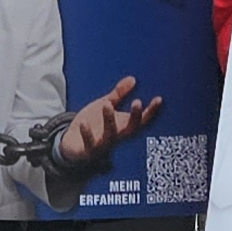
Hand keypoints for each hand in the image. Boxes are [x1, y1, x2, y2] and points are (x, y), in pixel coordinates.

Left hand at [48, 76, 163, 178]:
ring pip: (110, 136)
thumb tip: (132, 79)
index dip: (151, 111)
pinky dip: (87, 135)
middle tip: (137, 102)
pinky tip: (84, 122)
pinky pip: (89, 144)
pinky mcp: (88, 151)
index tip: (158, 99)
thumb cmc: (92, 125)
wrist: (73, 145)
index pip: (141, 120)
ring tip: (107, 105)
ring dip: (110, 121)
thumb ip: (118, 94)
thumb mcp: (105, 104)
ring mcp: (103, 146)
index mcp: (123, 126)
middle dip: (135, 117)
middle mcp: (116, 138)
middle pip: (130, 130)